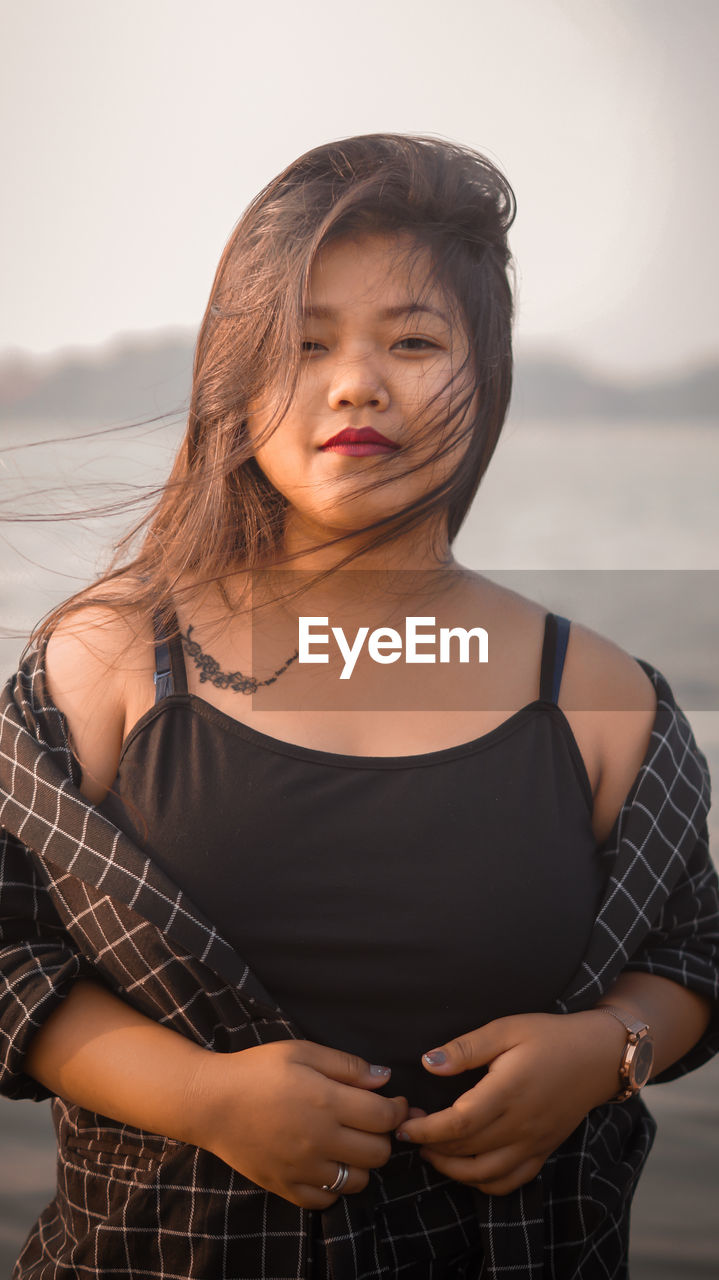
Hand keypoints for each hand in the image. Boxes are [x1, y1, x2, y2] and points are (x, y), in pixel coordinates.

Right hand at [185, 1040, 412, 1208]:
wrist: (210, 1101)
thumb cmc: (256, 1070)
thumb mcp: (301, 1051)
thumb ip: (346, 1065)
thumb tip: (384, 1078)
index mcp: (326, 1101)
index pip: (384, 1117)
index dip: (397, 1110)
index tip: (394, 1103)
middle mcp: (319, 1139)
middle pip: (378, 1152)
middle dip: (383, 1136)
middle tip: (370, 1122)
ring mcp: (303, 1168)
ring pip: (358, 1181)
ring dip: (361, 1163)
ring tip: (348, 1143)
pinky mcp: (286, 1187)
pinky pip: (326, 1200)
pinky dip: (333, 1186)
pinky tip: (326, 1164)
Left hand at [394, 1011, 626, 1195]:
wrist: (598, 1057)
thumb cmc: (549, 1037)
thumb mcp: (506, 1029)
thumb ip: (466, 1048)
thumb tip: (428, 1063)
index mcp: (507, 1092)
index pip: (457, 1124)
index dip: (425, 1130)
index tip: (403, 1125)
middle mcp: (520, 1125)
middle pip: (465, 1152)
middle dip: (430, 1147)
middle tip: (409, 1131)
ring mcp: (533, 1144)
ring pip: (484, 1175)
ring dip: (451, 1170)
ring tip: (431, 1151)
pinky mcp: (542, 1152)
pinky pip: (509, 1183)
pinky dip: (482, 1183)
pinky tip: (466, 1166)